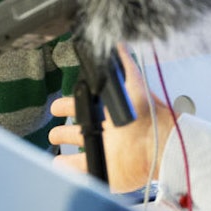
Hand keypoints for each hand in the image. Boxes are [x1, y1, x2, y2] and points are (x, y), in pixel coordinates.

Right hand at [49, 46, 175, 192]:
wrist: (157, 142)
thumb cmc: (147, 112)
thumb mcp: (133, 81)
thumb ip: (124, 62)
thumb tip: (118, 42)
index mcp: (108, 110)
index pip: (84, 105)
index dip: (69, 104)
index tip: (57, 105)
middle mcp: (104, 129)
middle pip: (78, 125)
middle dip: (64, 120)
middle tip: (55, 117)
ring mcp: (102, 149)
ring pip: (78, 143)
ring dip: (63, 140)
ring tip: (54, 138)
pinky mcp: (102, 167)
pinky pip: (79, 167)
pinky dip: (65, 165)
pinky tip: (58, 162)